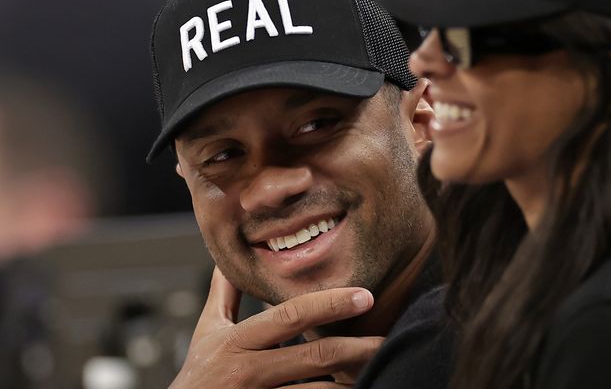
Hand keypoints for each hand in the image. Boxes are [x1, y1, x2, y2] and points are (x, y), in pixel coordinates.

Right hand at [170, 266, 382, 387]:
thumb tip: (231, 260)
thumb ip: (224, 297)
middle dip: (356, 347)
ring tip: (378, 367)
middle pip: (314, 356)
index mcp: (237, 341)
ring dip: (350, 380)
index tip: (364, 295)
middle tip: (386, 338)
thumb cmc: (198, 378)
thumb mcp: (206, 334)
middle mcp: (247, 371)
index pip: (290, 316)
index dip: (330, 303)